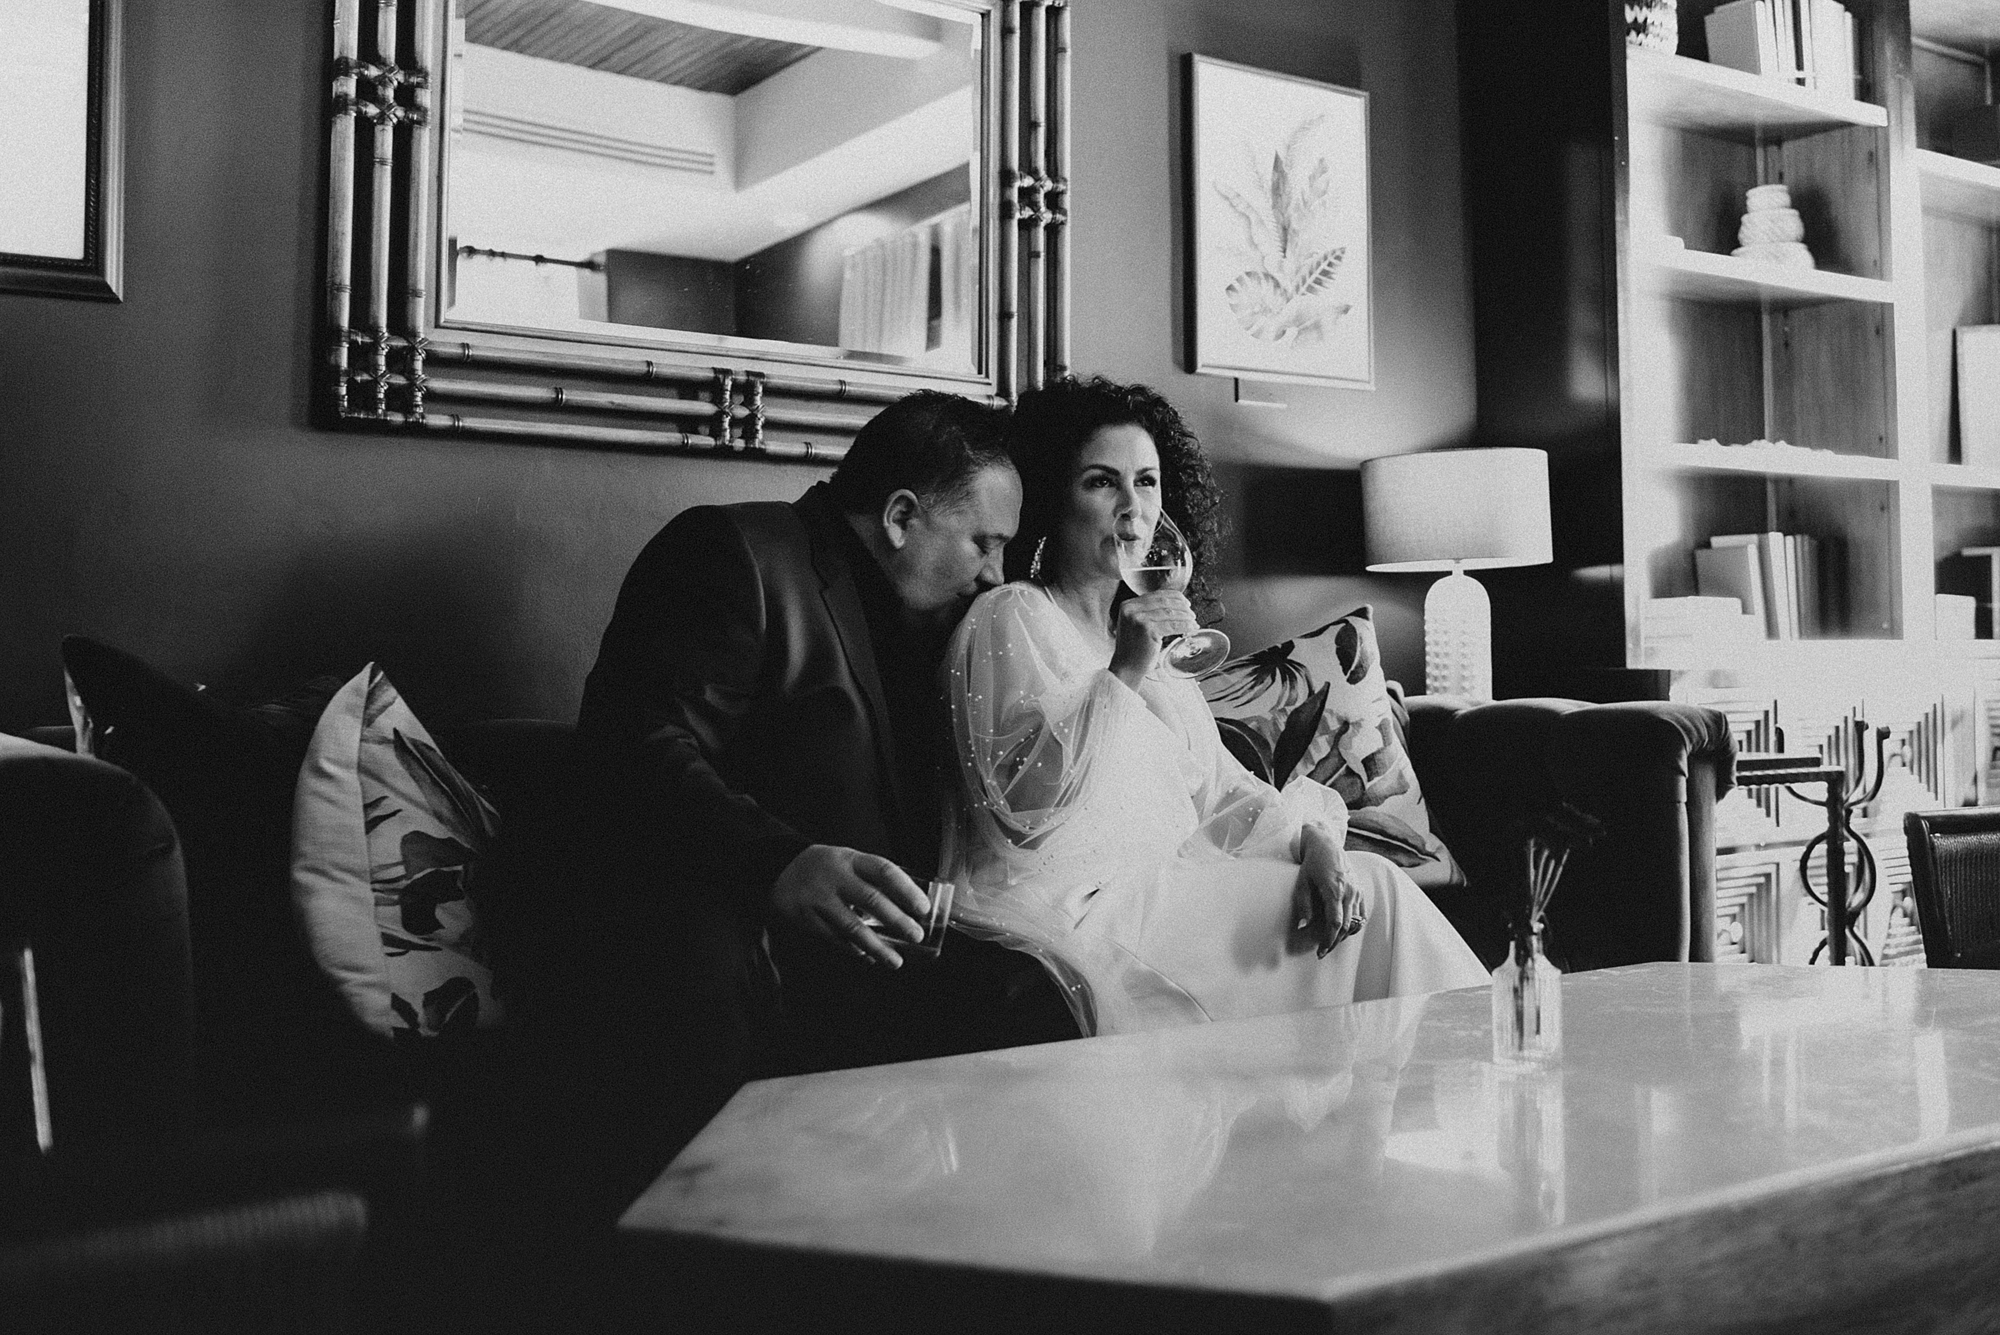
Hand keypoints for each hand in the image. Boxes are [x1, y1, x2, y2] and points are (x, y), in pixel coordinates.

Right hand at [770, 846, 930, 968]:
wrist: (778, 869)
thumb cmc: (825, 868)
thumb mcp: (847, 861)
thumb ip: (872, 879)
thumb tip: (908, 906)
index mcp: (851, 859)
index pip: (884, 871)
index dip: (906, 889)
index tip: (923, 908)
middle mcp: (835, 877)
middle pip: (872, 900)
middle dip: (898, 920)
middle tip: (916, 935)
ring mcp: (819, 898)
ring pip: (852, 926)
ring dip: (877, 946)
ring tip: (896, 961)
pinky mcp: (805, 918)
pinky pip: (834, 938)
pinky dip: (853, 950)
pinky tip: (868, 957)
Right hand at [1109, 590, 1200, 686]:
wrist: (1126, 668)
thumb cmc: (1135, 648)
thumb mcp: (1136, 624)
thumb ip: (1148, 612)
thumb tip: (1175, 602)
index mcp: (1128, 605)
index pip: (1156, 595)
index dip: (1175, 597)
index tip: (1186, 603)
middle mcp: (1131, 609)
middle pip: (1164, 602)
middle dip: (1182, 607)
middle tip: (1192, 614)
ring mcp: (1139, 618)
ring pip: (1170, 613)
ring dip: (1186, 617)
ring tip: (1193, 622)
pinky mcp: (1148, 630)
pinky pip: (1173, 625)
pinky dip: (1185, 626)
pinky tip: (1192, 628)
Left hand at [1294, 825, 1365, 957]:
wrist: (1327, 846)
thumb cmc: (1312, 864)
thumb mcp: (1302, 883)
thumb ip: (1304, 906)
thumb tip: (1302, 927)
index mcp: (1334, 890)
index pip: (1335, 923)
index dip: (1328, 940)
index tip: (1320, 951)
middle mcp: (1349, 892)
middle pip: (1346, 926)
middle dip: (1334, 941)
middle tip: (1322, 952)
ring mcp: (1357, 891)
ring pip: (1355, 922)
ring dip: (1344, 936)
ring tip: (1331, 943)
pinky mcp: (1361, 891)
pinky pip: (1361, 914)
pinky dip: (1354, 926)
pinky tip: (1343, 932)